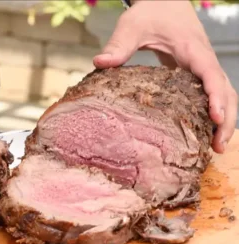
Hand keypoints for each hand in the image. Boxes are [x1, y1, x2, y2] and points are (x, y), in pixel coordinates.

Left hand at [93, 0, 237, 153]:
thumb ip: (118, 45)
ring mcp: (202, 67)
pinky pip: (212, 93)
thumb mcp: (132, 25)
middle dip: (227, 119)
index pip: (211, 74)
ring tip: (215, 147)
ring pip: (224, 93)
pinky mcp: (196, 73)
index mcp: (191, 49)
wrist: (164, 2)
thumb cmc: (151, 12)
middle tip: (218, 148)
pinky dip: (214, 112)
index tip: (216, 119)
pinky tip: (205, 130)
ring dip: (224, 120)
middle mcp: (203, 60)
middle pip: (226, 90)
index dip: (216, 97)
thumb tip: (99, 63)